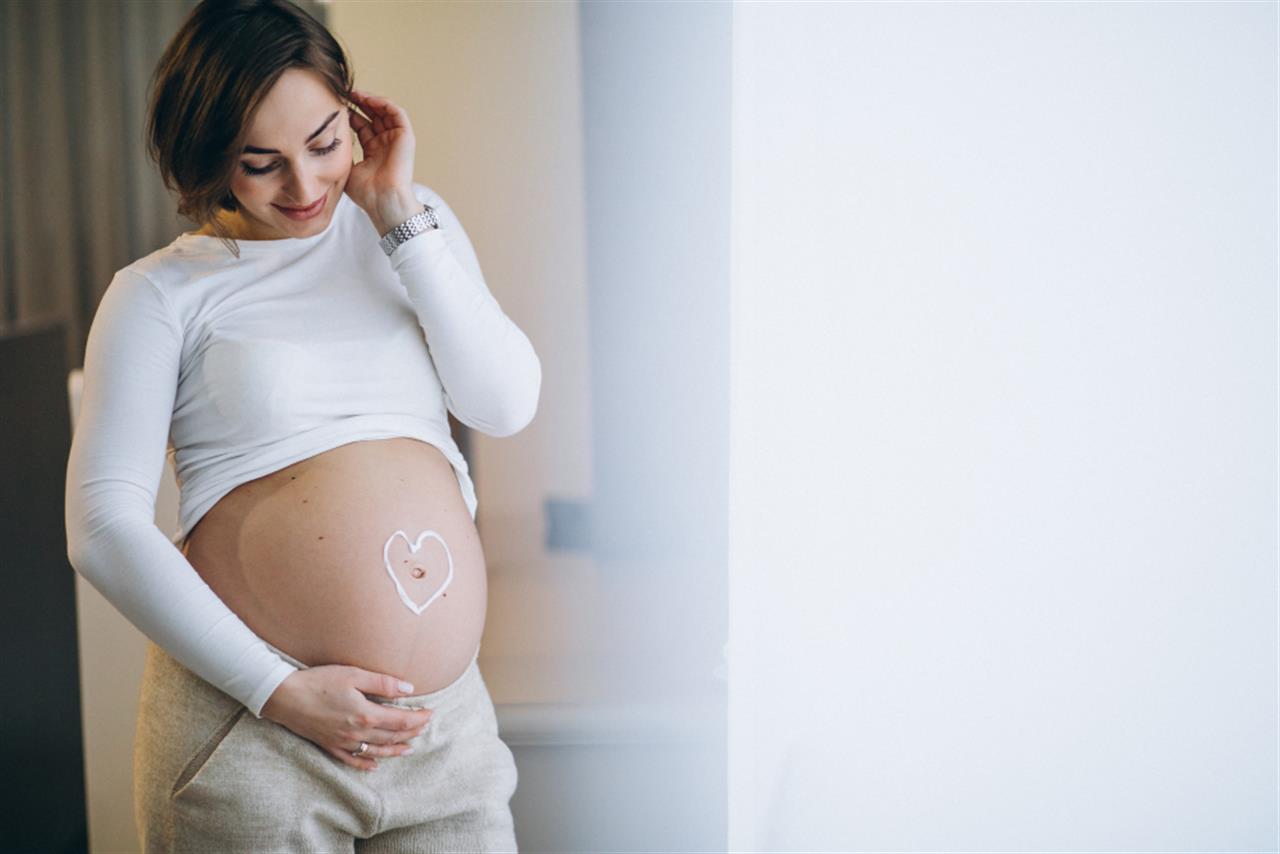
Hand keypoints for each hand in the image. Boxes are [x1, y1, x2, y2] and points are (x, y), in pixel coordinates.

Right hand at [260, 664, 433, 771]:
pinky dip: (365, 763)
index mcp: (365, 715)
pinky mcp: (329, 746)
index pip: (401, 721)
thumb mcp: (353, 675)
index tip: (430, 714)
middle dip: (411, 732)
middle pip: (391, 737)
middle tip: (424, 727)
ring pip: (376, 751)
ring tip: (409, 748)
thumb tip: (408, 688)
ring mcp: (343, 742)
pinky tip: (374, 766)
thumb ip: (383, 683)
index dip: (418, 719)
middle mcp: (357, 733)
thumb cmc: (318, 681)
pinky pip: (352, 760)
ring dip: (395, 750)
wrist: (284, 697)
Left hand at [345, 89, 420, 233]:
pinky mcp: (406, 137)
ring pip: (385, 111)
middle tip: (343, 93)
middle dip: (359, 103)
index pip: (362, 126)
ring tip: (353, 92)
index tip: (334, 106)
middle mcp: (386, 144)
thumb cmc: (366, 192)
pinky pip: (396, 113)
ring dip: (370, 100)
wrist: (382, 201)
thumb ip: (338, 153)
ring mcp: (397, 140)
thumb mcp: (345, 168)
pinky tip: (367, 99)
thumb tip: (321, 140)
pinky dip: (383, 103)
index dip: (350, 114)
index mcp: (374, 151)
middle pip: (373, 116)